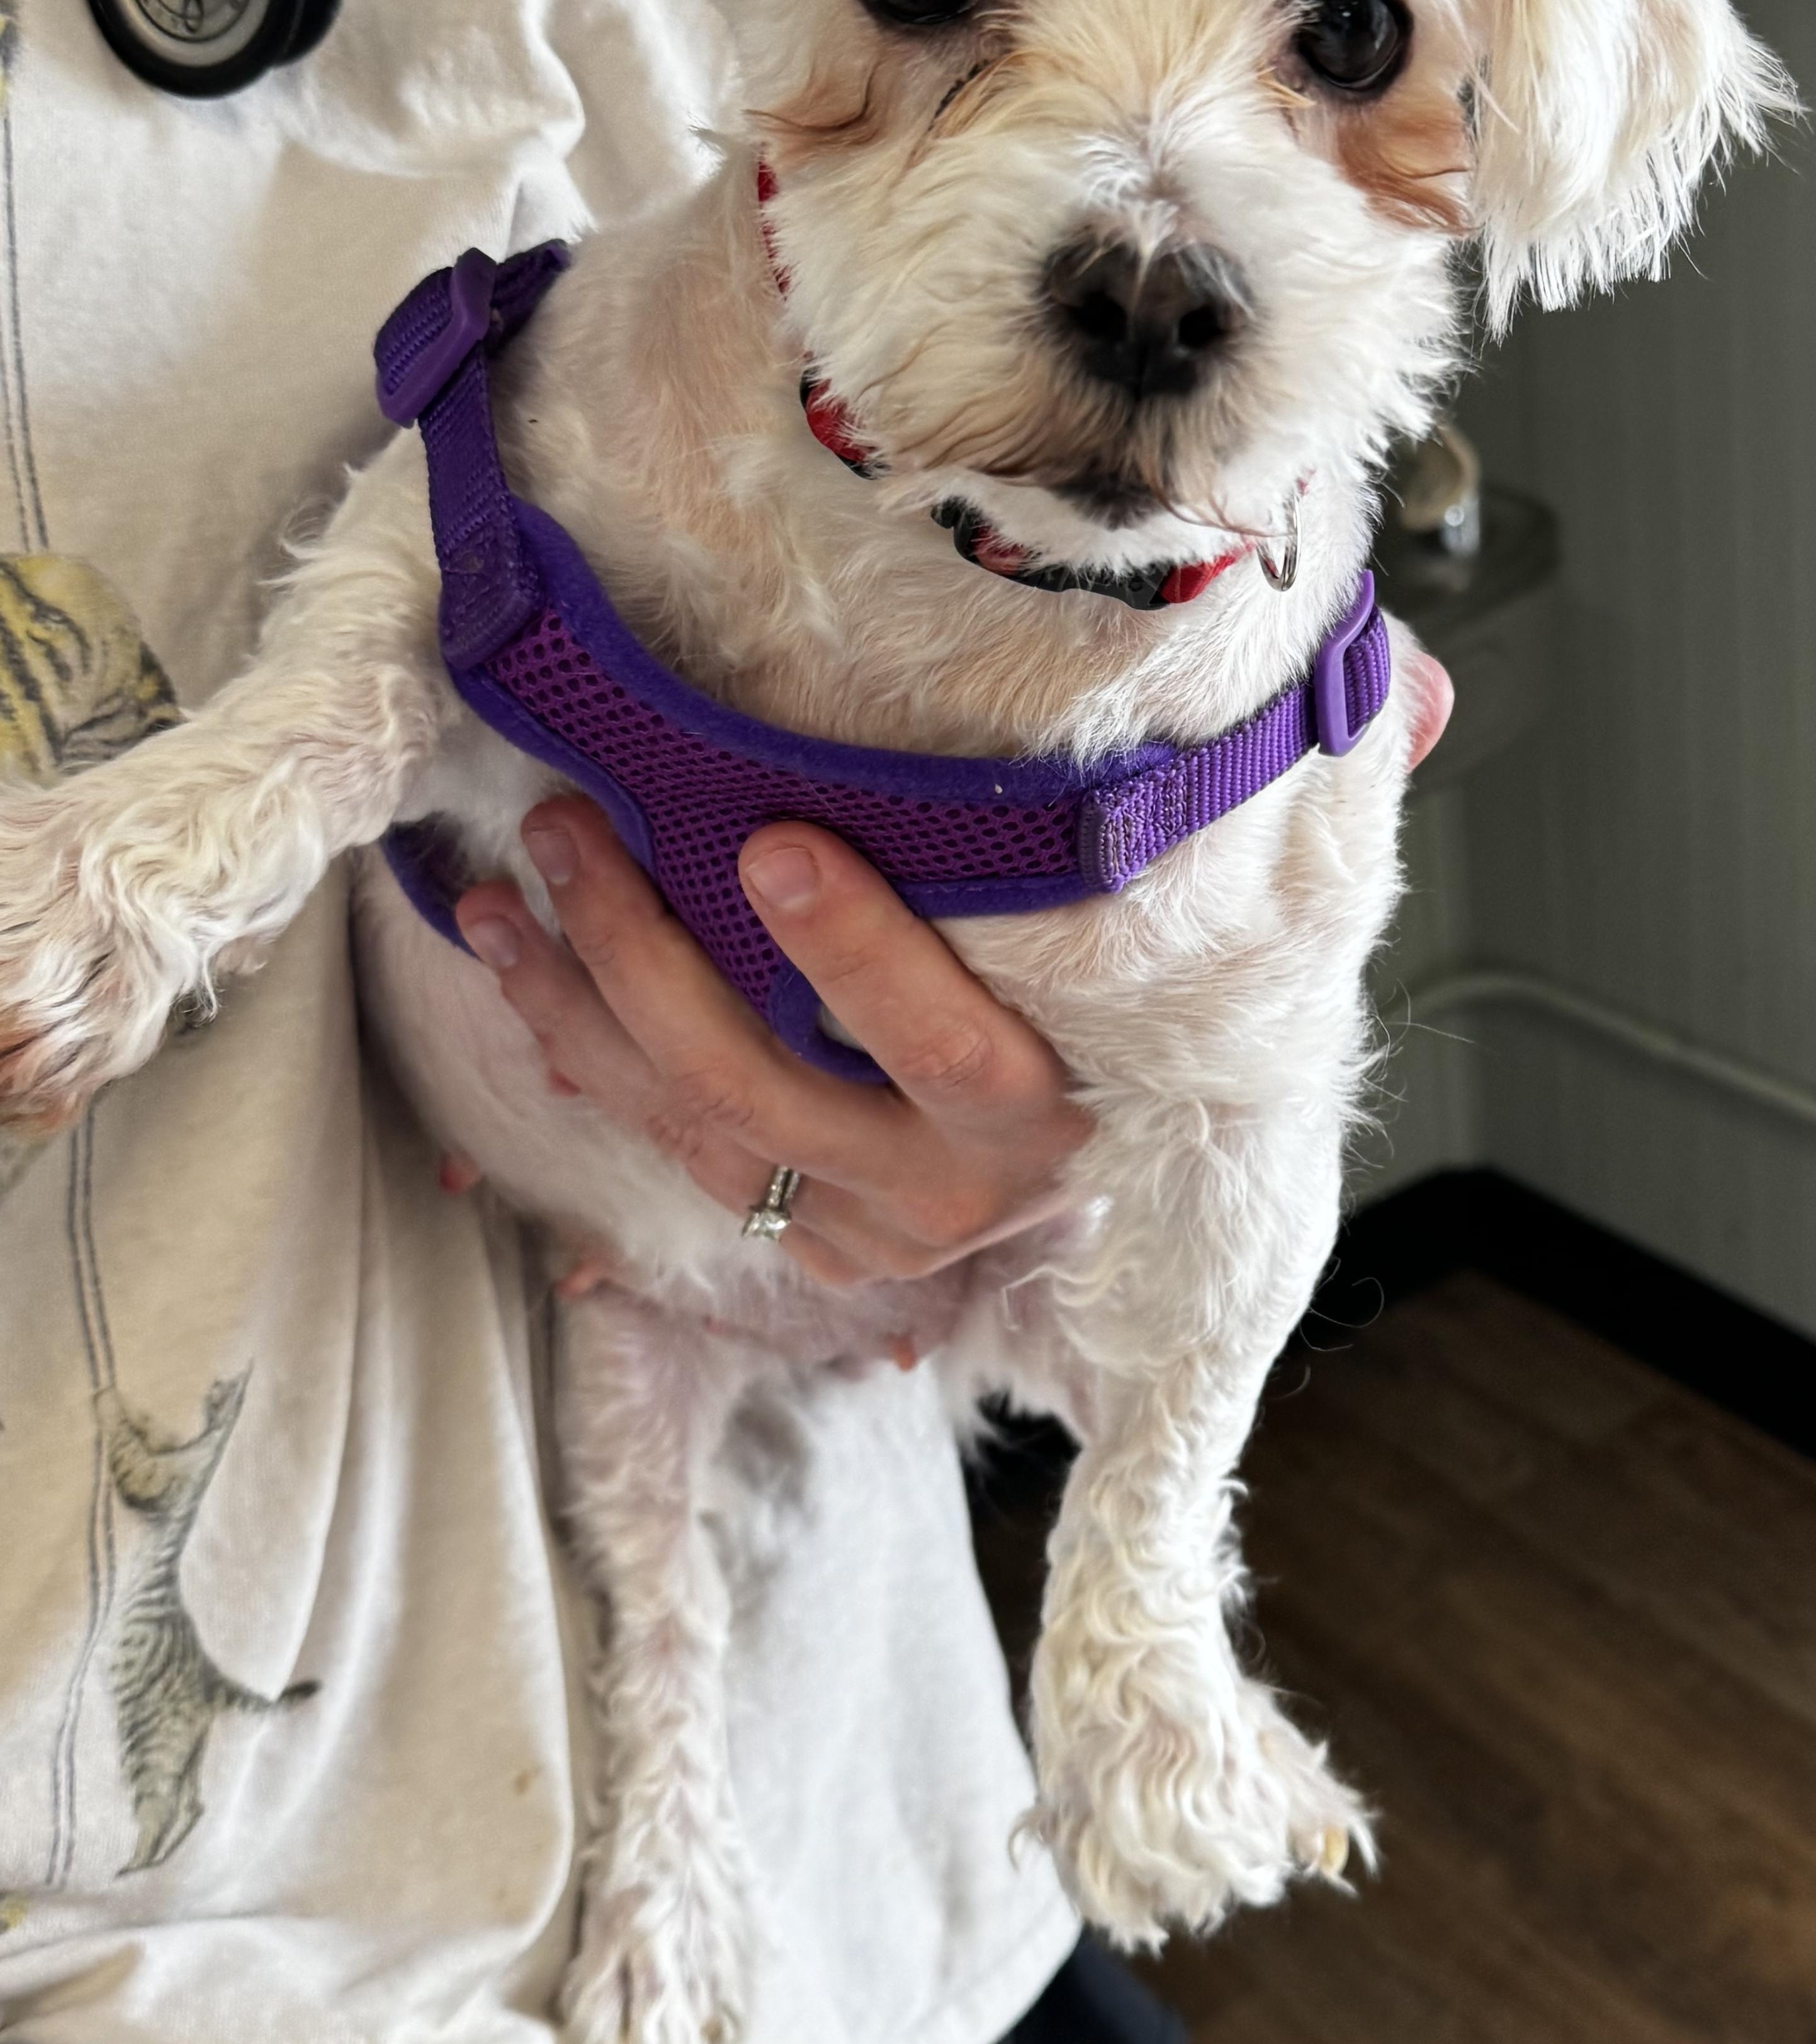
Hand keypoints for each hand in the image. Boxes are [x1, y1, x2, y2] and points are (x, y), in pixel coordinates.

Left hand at [450, 798, 1090, 1293]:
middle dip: (639, 956)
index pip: (935, 1040)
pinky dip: (599, 1068)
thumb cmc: (1084, 1020)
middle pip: (760, 1089)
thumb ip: (989, 904)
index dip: (849, 951)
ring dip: (575, 1011)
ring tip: (496, 904)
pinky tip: (535, 990)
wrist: (1091, 1158)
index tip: (769, 842)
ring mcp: (865, 1237)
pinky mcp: (813, 1252)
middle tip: (566, 832)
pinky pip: (681, 1156)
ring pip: (691, 1129)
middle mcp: (943, 1193)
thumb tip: (832, 792)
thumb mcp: (1071, 971)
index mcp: (1030, 1115)